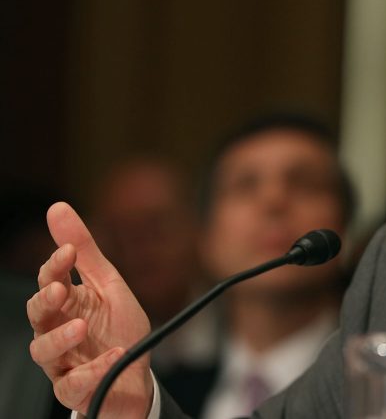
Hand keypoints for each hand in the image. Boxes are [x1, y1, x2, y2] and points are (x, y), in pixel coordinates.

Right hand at [27, 202, 152, 418]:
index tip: (69, 250)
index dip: (55, 264)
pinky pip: (72, 384)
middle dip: (45, 300)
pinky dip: (91, 370)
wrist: (136, 378)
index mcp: (68, 303)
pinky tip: (111, 355)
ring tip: (82, 326)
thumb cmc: (119, 330)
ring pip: (42, 351)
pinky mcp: (74, 389)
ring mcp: (63, 361)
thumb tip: (57, 208)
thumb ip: (84, 251)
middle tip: (61, 290)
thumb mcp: (109, 285)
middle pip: (37, 314)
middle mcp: (59, 330)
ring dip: (60, 337)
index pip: (50, 279)